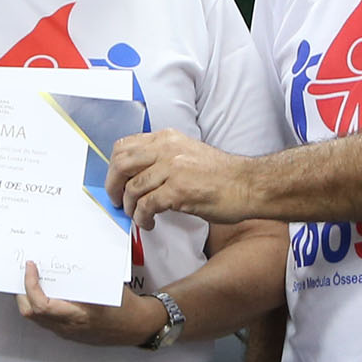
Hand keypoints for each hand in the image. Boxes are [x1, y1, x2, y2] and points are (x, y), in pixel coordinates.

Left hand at [16, 263, 165, 346]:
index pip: (41, 305)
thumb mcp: (105, 284)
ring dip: (29, 299)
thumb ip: (83, 276)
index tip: (31, 266)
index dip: (30, 285)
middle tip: (25, 273)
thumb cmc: (125, 305)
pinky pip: (46, 320)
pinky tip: (46, 291)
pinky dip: (40, 304)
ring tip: (32, 280)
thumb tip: (63, 257)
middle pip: (31, 313)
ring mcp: (68, 333)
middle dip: (22, 292)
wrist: (137, 326)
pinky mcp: (70, 334)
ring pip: (37, 318)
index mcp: (78, 316)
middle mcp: (69, 327)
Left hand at [107, 128, 256, 229]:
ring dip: (130, 207)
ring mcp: (172, 169)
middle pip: (121, 164)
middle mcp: (167, 149)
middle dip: (113, 186)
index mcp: (167, 138)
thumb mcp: (187, 152)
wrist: (248, 185)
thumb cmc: (222, 174)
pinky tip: (149, 222)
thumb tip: (137, 174)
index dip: (113, 167)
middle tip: (116, 201)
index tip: (114, 181)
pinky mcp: (178, 191)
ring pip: (132, 188)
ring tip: (137, 215)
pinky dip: (142, 217)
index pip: (125, 146)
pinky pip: (146, 206)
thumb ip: (162, 157)